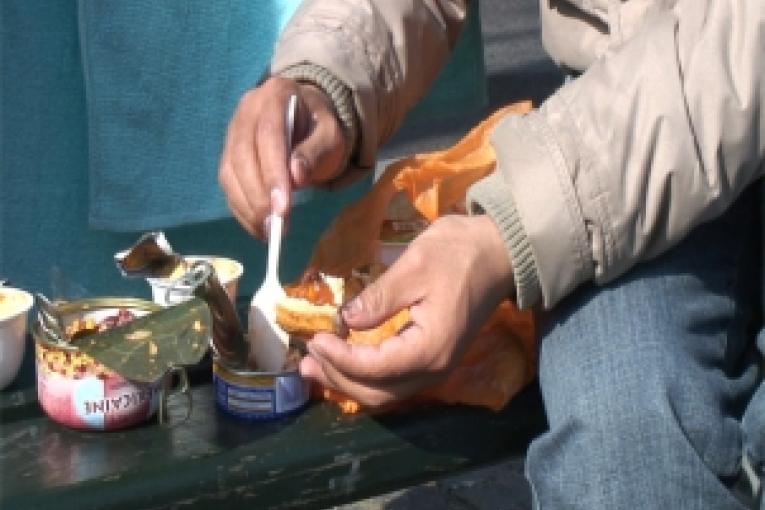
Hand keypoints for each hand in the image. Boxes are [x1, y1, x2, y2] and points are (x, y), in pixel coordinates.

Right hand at [218, 76, 348, 238]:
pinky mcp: (228, 154)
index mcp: (275, 95)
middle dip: (257, 196)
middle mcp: (247, 110)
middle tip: (275, 227)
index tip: (282, 207)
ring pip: (229, 172)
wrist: (306, 119)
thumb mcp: (331, 136)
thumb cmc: (321, 128)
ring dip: (247, 207)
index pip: (268, 135)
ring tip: (269, 232)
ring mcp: (233, 131)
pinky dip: (241, 209)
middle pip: (242, 155)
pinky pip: (228, 184)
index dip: (272, 173)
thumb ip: (316, 152)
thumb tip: (297, 176)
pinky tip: (258, 227)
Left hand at [299, 214, 514, 406]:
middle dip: (337, 377)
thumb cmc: (458, 253)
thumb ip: (378, 299)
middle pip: (376, 391)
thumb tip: (345, 320)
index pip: (374, 368)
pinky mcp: (433, 358)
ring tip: (316, 365)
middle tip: (306, 358)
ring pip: (384, 391)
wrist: (498, 251)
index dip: (339, 358)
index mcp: (429, 348)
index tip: (315, 337)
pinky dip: (365, 375)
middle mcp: (433, 369)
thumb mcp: (414, 267)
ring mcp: (436, 367)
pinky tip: (345, 361)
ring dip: (348, 381)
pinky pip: (393, 380)